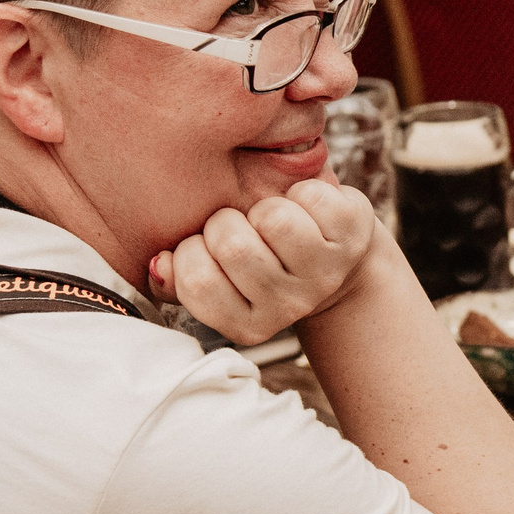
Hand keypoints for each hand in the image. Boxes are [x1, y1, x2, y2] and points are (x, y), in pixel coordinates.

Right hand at [149, 179, 376, 346]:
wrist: (331, 249)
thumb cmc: (258, 253)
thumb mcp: (214, 270)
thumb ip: (176, 275)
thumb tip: (161, 263)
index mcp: (247, 324)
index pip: (197, 282)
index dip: (193, 248)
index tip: (207, 245)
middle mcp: (288, 308)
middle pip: (233, 246)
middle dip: (225, 221)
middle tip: (241, 227)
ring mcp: (324, 276)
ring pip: (274, 219)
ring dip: (266, 206)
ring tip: (273, 220)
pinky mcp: (352, 239)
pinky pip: (311, 196)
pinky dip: (302, 189)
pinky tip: (308, 209)